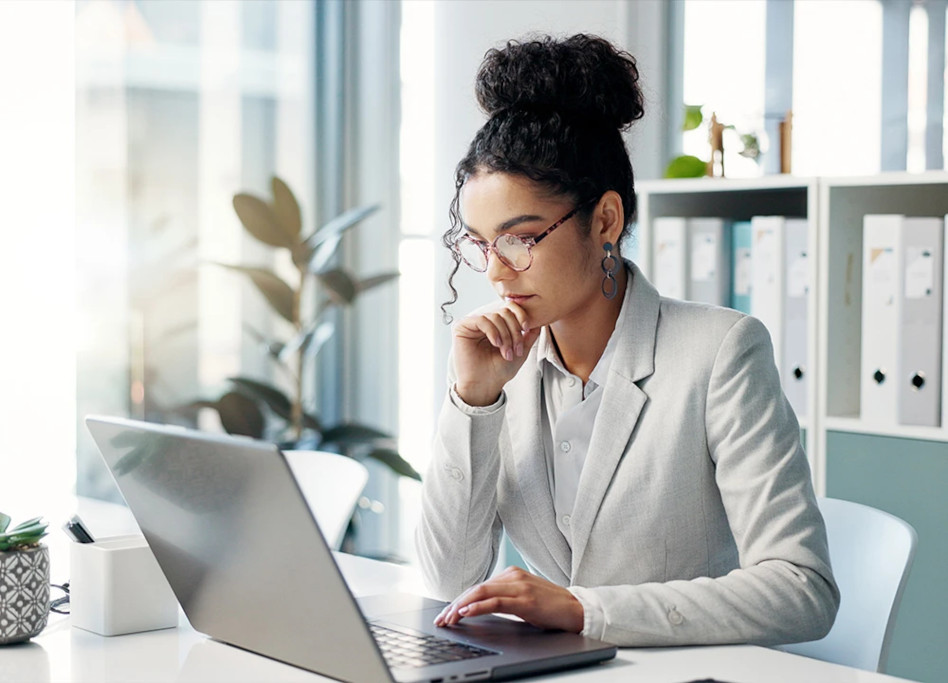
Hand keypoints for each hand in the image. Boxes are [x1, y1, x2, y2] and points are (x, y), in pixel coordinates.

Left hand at [433, 567, 583, 632]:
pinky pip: (496, 602)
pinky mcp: (525, 600)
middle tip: (442, 618)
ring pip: (481, 592)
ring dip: (461, 606)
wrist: (575, 609)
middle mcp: (512, 576)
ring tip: (449, 618)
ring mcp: (519, 586)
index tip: (446, 613)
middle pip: (476, 588)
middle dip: (455, 604)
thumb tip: (477, 606)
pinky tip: (466, 612)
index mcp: (511, 574)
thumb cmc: (549, 606)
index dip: (459, 599)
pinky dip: (478, 606)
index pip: (478, 586)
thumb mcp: (522, 598)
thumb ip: (503, 597)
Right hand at [452, 302, 540, 405]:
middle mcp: (484, 322)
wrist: (485, 386)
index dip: (521, 315)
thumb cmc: (500, 370)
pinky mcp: (462, 327)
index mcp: (497, 324)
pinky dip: (493, 332)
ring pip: (495, 316)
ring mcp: (472, 323)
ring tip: (507, 353)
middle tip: (516, 349)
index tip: (527, 328)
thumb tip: (539, 321)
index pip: (510, 308)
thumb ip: (529, 335)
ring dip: (505, 335)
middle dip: (514, 331)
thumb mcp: (521, 351)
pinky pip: (482, 320)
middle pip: (504, 312)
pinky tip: (496, 344)